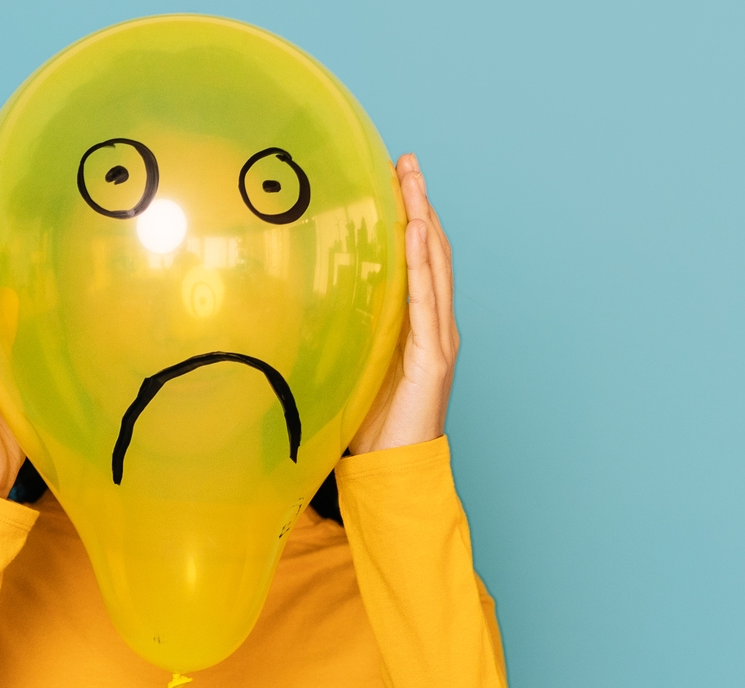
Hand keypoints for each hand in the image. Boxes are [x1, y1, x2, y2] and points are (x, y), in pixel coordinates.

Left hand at [348, 154, 458, 454]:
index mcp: (419, 326)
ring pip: (436, 266)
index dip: (411, 216)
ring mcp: (439, 340)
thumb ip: (345, 332)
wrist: (395, 471)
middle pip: (433, 250)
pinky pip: (428, 301)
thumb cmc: (373, 427)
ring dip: (425, 219)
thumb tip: (304, 303)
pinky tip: (416, 232)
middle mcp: (436, 326)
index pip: (418, 259)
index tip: (396, 177)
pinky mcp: (435, 358)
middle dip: (421, 202)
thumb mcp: (353, 365)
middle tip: (407, 159)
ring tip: (414, 180)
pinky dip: (423, 264)